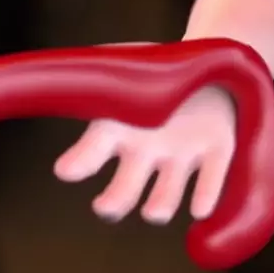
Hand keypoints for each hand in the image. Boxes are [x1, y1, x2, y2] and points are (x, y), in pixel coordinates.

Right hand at [54, 81, 235, 224]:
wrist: (208, 64)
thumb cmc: (155, 66)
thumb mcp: (124, 60)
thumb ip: (98, 69)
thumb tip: (55, 66)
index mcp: (118, 128)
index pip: (91, 150)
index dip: (78, 162)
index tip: (63, 171)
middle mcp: (147, 152)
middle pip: (125, 189)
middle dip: (113, 202)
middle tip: (104, 207)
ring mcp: (181, 156)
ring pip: (166, 195)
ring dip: (160, 205)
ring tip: (154, 211)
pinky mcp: (218, 152)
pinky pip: (211, 180)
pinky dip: (205, 195)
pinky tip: (200, 208)